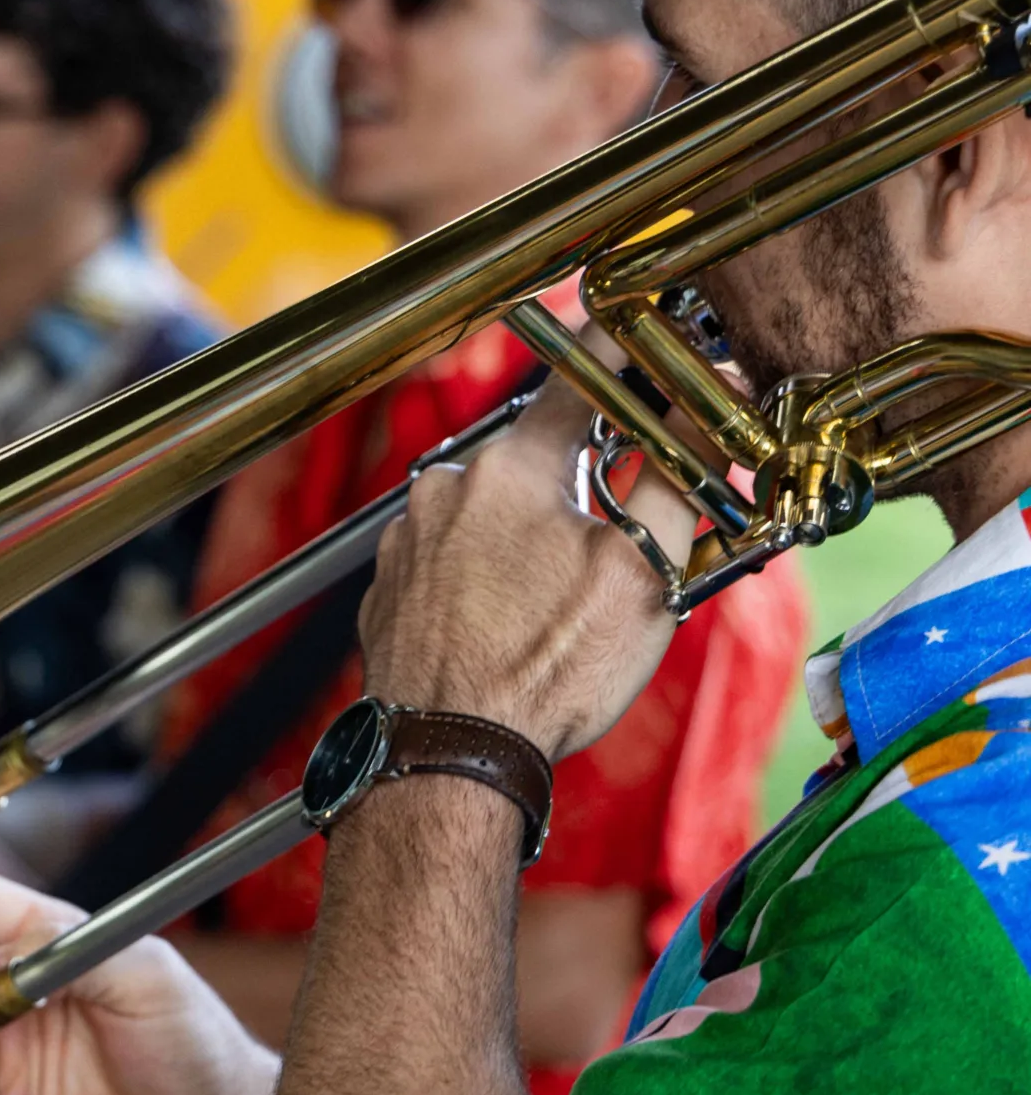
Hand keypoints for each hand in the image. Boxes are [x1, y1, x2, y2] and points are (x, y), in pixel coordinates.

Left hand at [358, 374, 693, 760]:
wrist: (447, 758)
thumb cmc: (544, 675)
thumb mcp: (643, 573)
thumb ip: (677, 477)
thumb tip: (704, 409)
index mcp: (512, 467)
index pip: (580, 375)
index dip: (625, 354)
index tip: (649, 336)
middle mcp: (448, 488)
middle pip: (538, 452)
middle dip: (589, 477)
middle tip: (630, 527)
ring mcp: (408, 538)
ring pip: (493, 510)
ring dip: (535, 532)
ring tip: (569, 598)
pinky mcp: (390, 588)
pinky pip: (452, 558)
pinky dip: (488, 573)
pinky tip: (515, 620)